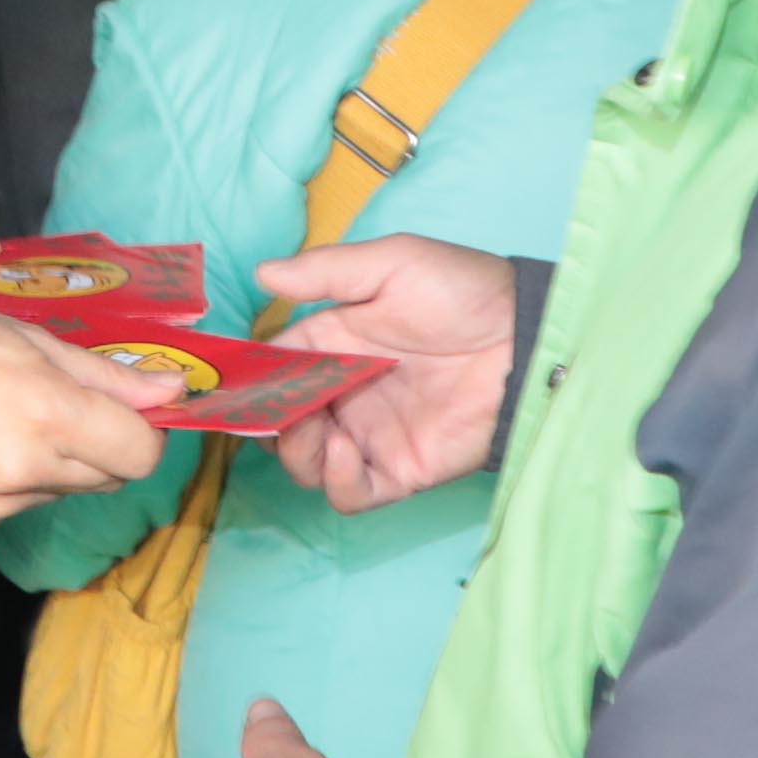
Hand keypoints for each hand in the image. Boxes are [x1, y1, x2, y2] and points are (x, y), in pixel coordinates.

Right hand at [0, 299, 174, 527]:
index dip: (145, 428)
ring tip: (15, 415)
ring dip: (65, 458)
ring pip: (70, 489)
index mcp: (49, 416)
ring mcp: (1, 503)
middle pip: (112, 476)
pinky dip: (26, 476)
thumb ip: (106, 374)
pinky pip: (29, 501)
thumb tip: (171, 392)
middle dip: (106, 441)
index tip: (128, 403)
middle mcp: (30, 471)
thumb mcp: (27, 337)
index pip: (141, 453)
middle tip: (68, 400)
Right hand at [255, 235, 524, 512]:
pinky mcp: (399, 470)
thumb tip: (261, 273)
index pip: (275, 368)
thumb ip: (326, 272)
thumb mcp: (392, 264)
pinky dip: (335, 480)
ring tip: (315, 429)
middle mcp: (344, 394)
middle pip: (282, 423)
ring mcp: (370, 435)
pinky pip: (351, 493)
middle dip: (268, 422)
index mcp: (334, 345)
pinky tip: (343, 451)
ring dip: (296, 451)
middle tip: (276, 412)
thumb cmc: (461, 291)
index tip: (232, 384)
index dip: (252, 379)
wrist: (525, 338)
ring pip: (306, 462)